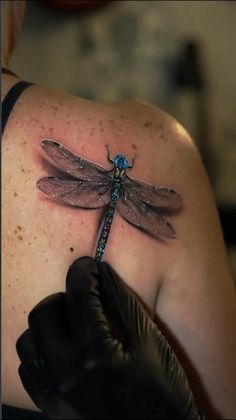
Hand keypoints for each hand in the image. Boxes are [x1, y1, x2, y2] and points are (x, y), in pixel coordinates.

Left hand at [16, 257, 203, 418]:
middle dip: (63, 297)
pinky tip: (65, 350)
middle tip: (85, 299)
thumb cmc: (162, 389)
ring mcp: (53, 393)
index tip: (89, 266)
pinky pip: (29, 368)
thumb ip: (121, 302)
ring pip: (29, 340)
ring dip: (49, 324)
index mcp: (94, 354)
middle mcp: (65, 373)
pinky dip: (43, 350)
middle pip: (43, 314)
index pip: (77, 295)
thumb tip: (102, 272)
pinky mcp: (50, 406)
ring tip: (74, 325)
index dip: (83, 272)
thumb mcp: (149, 341)